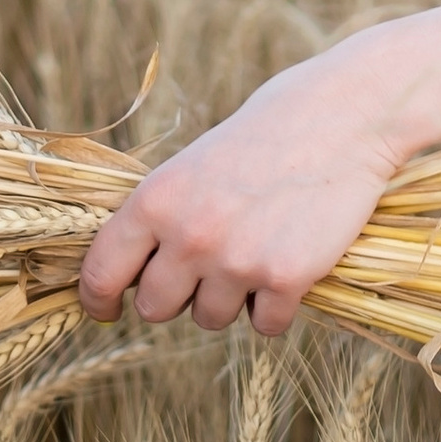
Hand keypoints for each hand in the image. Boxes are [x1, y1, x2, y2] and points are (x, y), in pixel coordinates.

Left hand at [77, 51, 401, 338]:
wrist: (343, 117)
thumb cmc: (268, 133)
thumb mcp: (195, 163)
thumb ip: (164, 214)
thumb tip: (135, 269)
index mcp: (156, 199)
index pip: (101, 272)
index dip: (98, 300)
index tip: (107, 310)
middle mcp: (188, 235)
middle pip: (155, 308)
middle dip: (177, 296)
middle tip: (206, 267)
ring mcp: (236, 261)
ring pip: (210, 319)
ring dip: (230, 298)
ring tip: (257, 250)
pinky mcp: (285, 279)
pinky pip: (265, 325)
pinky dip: (277, 306)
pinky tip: (291, 265)